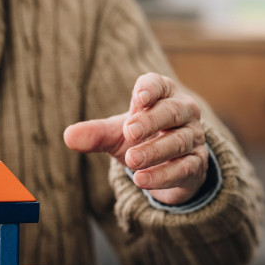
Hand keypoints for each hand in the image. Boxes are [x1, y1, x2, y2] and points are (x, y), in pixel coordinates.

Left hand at [63, 73, 207, 204]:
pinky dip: (163, 175)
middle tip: (129, 132)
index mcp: (163, 96)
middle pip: (172, 111)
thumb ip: (94, 134)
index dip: (151, 88)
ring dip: (154, 151)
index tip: (139, 98)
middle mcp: (183, 113)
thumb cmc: (140, 139)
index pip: (160, 84)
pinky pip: (184, 168)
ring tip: (131, 161)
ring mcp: (193, 139)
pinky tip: (141, 180)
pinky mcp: (196, 165)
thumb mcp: (115, 135)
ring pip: (179, 141)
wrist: (166, 167)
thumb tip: (68, 136)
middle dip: (151, 121)